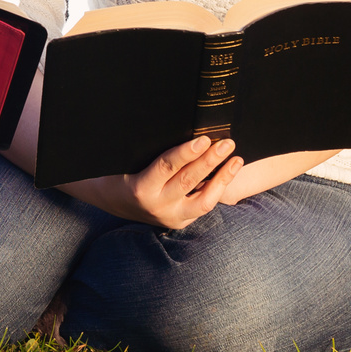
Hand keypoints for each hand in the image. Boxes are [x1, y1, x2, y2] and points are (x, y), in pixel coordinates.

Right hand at [102, 136, 241, 229]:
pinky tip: (228, 173)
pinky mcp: (180, 222)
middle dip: (211, 160)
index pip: (167, 167)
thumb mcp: (129, 159)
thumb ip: (153, 151)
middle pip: (189, 181)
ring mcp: (170, 217)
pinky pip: (203, 206)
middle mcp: (157, 205)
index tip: (204, 139)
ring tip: (236, 159)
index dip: (186, 153)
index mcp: (141, 187)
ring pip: (204, 201)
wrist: (114, 201)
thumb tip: (184, 129)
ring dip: (222, 178)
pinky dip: (217, 189)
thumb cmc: (121, 171)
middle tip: (227, 143)